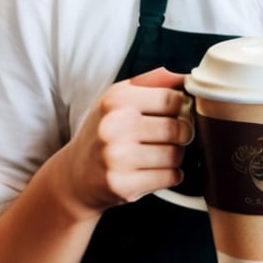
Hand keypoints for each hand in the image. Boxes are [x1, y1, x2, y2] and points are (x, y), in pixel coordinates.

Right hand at [59, 66, 193, 214]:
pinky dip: (171, 175)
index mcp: (115, 99)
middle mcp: (114, 126)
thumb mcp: (119, 97)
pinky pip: (170, 177)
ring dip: (176, 155)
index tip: (176, 113)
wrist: (75, 176)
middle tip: (172, 136)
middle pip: (177, 128)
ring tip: (160, 153)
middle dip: (182, 133)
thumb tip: (187, 77)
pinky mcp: (123, 185)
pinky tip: (155, 170)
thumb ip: (154, 81)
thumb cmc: (104, 131)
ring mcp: (117, 158)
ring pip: (176, 154)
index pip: (171, 99)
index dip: (181, 107)